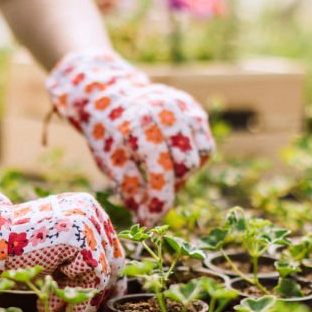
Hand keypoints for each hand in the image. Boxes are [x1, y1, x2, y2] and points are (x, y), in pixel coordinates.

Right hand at [0, 175, 123, 311]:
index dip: (108, 279)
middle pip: (109, 262)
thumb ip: (80, 263)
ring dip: (80, 300)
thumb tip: (110, 289)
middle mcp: (90, 210)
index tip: (99, 301)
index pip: (111, 249)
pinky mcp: (77, 235)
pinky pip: (90, 275)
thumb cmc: (16, 250)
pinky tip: (52, 305)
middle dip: (93, 293)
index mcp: (87, 209)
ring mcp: (85, 220)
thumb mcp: (55, 255)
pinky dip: (74, 296)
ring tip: (54, 311)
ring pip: (100, 273)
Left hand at [46, 50, 214, 225]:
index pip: (161, 171)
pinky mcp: (193, 109)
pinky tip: (173, 161)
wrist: (110, 92)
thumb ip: (129, 187)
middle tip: (154, 192)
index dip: (158, 201)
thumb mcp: (109, 160)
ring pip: (200, 155)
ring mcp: (183, 107)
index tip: (150, 220)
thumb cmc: (107, 131)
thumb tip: (147, 219)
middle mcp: (165, 111)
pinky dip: (193, 158)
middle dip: (172, 185)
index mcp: (139, 125)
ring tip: (163, 175)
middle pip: (186, 165)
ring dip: (184, 173)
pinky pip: (205, 144)